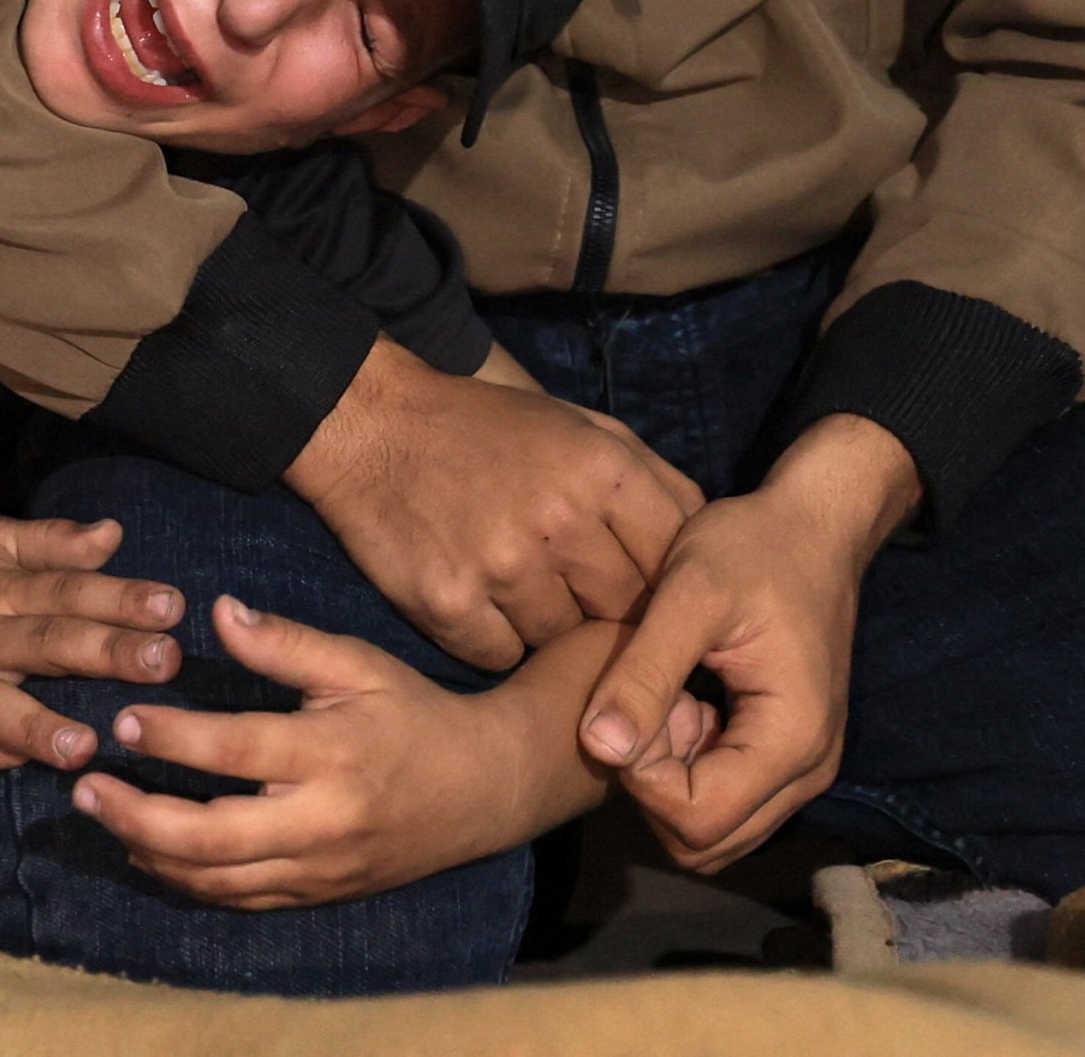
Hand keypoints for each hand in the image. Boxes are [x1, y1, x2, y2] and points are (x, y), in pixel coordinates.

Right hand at [0, 516, 183, 771]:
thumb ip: (52, 543)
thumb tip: (114, 534)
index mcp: (2, 585)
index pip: (70, 589)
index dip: (122, 597)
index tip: (175, 607)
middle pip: (46, 640)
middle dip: (106, 651)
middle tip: (164, 661)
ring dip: (37, 723)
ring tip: (85, 744)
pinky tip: (15, 764)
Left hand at [70, 598, 714, 907]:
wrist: (484, 788)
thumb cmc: (414, 712)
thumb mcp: (358, 663)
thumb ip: (286, 643)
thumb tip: (217, 612)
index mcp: (332, 755)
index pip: (236, 751)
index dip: (173, 740)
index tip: (122, 722)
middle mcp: (322, 821)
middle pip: (212, 839)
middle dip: (138, 817)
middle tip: (85, 791)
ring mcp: (320, 868)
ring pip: (218, 880)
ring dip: (151, 853)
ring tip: (104, 818)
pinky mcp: (319, 894)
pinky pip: (241, 899)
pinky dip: (188, 881)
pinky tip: (152, 851)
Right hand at [282, 340, 702, 669]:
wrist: (376, 427)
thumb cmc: (491, 430)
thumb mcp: (585, 428)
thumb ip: (653, 482)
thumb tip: (709, 543)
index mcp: (605, 472)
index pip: (674, 565)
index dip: (669, 590)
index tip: (656, 601)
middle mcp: (560, 521)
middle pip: (625, 613)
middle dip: (614, 615)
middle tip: (586, 601)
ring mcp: (502, 567)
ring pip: (563, 643)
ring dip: (552, 629)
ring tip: (525, 589)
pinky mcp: (449, 604)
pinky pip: (503, 657)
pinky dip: (498, 641)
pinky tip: (483, 602)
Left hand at [578, 415, 918, 870]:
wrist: (815, 523)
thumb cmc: (754, 545)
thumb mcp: (687, 594)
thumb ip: (643, 673)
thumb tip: (598, 749)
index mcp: (791, 741)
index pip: (696, 820)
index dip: (643, 776)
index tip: (636, 702)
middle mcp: (810, 773)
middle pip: (706, 843)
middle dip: (657, 787)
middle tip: (646, 704)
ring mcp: (806, 770)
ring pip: (716, 832)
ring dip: (673, 783)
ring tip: (664, 702)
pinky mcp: (791, 755)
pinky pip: (730, 801)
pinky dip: (692, 772)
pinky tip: (682, 704)